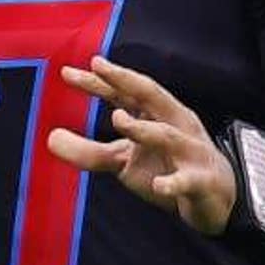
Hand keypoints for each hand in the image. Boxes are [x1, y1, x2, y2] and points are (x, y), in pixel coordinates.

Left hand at [51, 56, 236, 235]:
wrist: (215, 198)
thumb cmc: (167, 167)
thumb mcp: (124, 160)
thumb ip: (90, 151)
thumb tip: (50, 139)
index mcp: (156, 114)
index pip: (125, 92)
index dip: (98, 81)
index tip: (66, 72)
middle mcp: (174, 123)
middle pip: (151, 95)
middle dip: (126, 80)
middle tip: (98, 66)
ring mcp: (189, 150)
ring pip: (167, 135)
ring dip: (143, 127)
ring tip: (116, 120)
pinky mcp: (199, 180)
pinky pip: (186, 180)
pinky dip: (174, 183)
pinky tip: (160, 186)